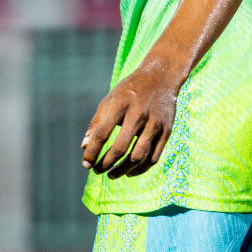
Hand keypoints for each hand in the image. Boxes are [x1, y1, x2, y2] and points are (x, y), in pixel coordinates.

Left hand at [81, 56, 183, 178]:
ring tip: (112, 175)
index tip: (86, 164)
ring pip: (138, 156)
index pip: (103, 133)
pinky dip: (140, 169)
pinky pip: (153, 157)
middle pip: (120, 148)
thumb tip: (84, 147)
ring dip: (123, 170)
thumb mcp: (110, 100)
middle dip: (106, 164)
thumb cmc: (129, 91)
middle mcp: (138, 114)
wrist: (161, 76)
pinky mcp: (166, 130)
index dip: (92, 152)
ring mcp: (154, 123)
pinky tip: (130, 172)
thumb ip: (97, 123)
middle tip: (97, 171)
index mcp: (120, 104)